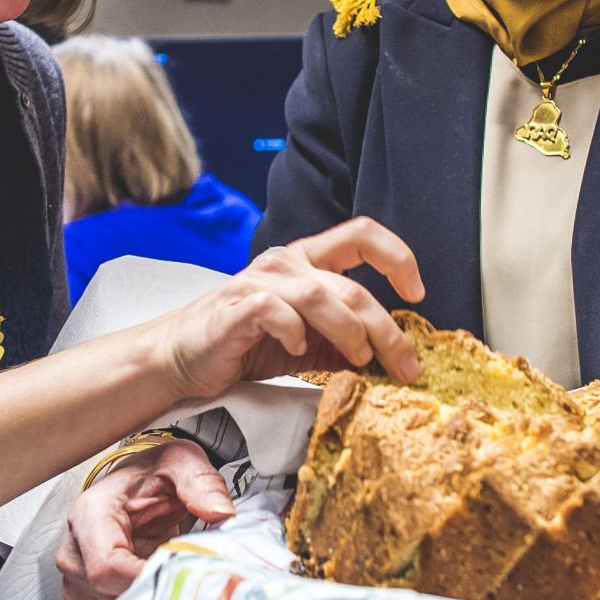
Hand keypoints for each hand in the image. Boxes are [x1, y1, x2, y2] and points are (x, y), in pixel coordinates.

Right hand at [56, 439, 234, 599]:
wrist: (137, 482)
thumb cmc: (152, 474)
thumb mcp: (181, 462)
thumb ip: (200, 483)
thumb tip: (220, 512)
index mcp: (91, 515)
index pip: (108, 568)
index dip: (148, 580)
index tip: (183, 576)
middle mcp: (74, 550)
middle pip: (108, 596)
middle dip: (152, 595)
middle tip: (186, 582)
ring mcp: (75, 578)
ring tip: (171, 586)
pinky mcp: (85, 597)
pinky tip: (157, 595)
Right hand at [147, 218, 424, 401]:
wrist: (182, 357)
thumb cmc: (246, 344)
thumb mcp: (307, 344)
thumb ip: (343, 344)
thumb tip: (391, 360)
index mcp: (308, 260)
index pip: (362, 234)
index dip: (398, 257)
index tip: (416, 294)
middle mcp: (287, 263)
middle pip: (353, 285)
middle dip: (386, 329)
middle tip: (404, 366)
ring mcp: (261, 281)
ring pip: (322, 296)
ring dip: (350, 332)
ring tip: (359, 361)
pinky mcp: (238, 306)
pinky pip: (278, 312)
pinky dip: (295, 333)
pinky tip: (297, 353)